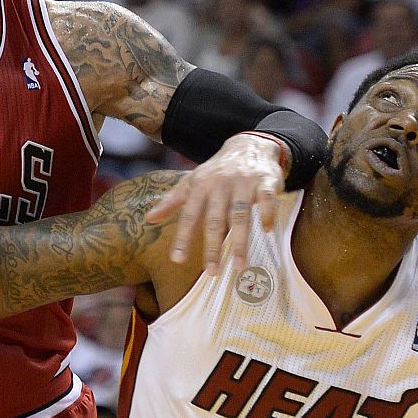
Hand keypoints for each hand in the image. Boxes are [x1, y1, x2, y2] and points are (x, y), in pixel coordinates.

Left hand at [145, 132, 284, 270]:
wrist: (248, 145)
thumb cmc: (216, 171)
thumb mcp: (192, 182)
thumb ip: (172, 202)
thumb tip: (148, 218)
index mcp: (200, 187)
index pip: (189, 216)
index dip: (183, 238)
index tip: (177, 260)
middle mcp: (220, 185)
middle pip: (215, 220)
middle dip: (213, 247)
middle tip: (212, 271)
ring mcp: (243, 183)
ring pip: (240, 214)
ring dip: (240, 241)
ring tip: (239, 265)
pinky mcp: (265, 181)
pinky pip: (267, 199)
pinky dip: (268, 213)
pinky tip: (268, 231)